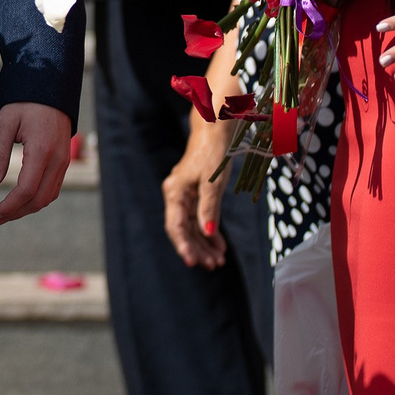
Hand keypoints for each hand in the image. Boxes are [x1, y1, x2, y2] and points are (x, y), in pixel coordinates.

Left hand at [0, 101, 75, 223]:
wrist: (50, 89)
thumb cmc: (24, 103)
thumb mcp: (5, 123)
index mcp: (42, 151)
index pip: (26, 191)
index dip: (8, 207)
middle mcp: (58, 160)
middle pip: (38, 200)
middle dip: (14, 213)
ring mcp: (64, 162)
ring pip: (47, 198)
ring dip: (25, 209)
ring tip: (3, 212)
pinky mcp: (64, 161)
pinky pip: (52, 189)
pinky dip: (37, 200)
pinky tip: (20, 200)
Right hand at [161, 117, 231, 267]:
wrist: (216, 129)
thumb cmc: (213, 152)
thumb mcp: (213, 183)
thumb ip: (209, 209)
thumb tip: (207, 234)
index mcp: (175, 192)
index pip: (176, 226)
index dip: (184, 246)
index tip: (193, 262)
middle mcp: (176, 195)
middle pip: (183, 229)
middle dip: (197, 249)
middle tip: (213, 265)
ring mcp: (185, 194)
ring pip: (192, 226)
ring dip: (204, 244)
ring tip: (218, 260)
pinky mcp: (195, 192)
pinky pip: (199, 218)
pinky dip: (209, 231)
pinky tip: (219, 245)